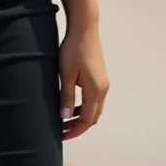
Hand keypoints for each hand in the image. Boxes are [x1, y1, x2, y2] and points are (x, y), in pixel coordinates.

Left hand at [58, 24, 109, 139]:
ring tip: (64, 119)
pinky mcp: (100, 77)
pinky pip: (94, 99)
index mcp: (96, 90)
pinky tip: (72, 104)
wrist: (84, 29)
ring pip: (94, 108)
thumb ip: (66, 97)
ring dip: (81, 117)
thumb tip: (65, 118)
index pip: (87, 120)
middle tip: (62, 131)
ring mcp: (103, 83)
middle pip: (93, 117)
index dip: (75, 130)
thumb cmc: (73, 49)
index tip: (62, 136)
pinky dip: (84, 106)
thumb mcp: (66, 74)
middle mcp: (103, 89)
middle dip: (78, 126)